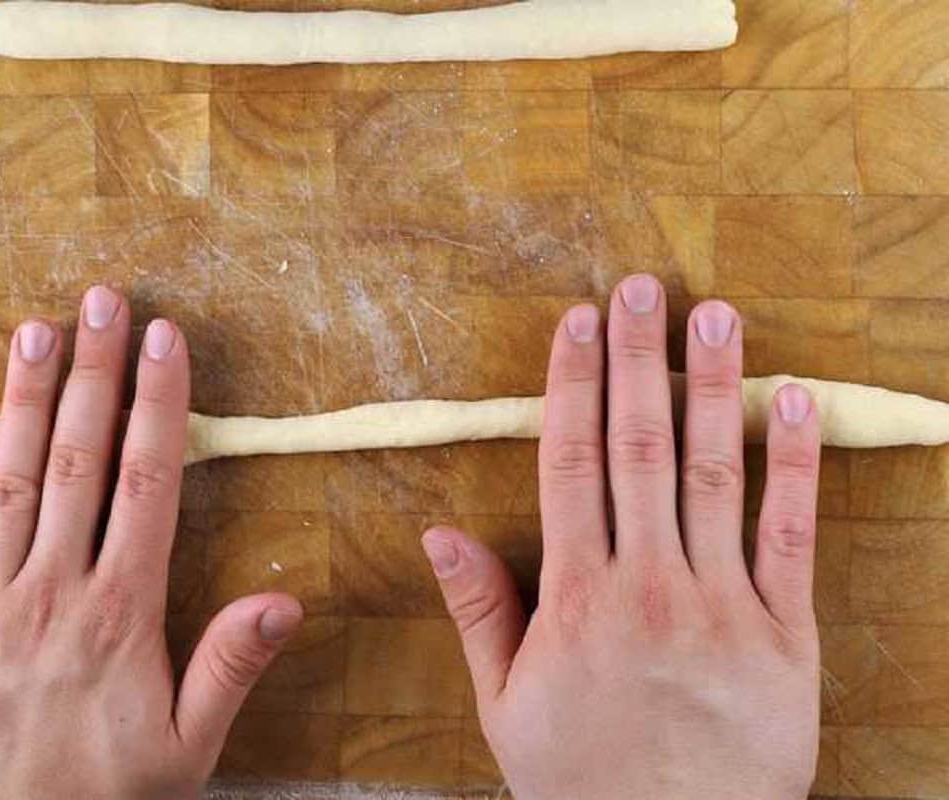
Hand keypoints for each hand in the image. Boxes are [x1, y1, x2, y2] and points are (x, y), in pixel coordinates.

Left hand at [0, 286, 302, 799]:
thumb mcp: (188, 749)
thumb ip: (231, 667)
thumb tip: (287, 598)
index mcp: (122, 613)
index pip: (148, 484)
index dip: (158, 405)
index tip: (165, 342)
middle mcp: (54, 592)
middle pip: (79, 462)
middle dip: (95, 374)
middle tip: (104, 301)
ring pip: (9, 483)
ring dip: (24, 402)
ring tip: (37, 330)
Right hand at [423, 275, 820, 798]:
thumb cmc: (579, 778)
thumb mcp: (504, 702)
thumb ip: (478, 610)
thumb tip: (439, 530)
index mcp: (576, 598)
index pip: (571, 466)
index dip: (572, 387)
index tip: (577, 325)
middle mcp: (646, 586)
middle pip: (639, 449)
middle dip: (639, 360)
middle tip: (642, 287)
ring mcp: (720, 606)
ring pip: (712, 477)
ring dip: (714, 389)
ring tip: (716, 316)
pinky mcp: (783, 635)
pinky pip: (790, 538)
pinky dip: (793, 469)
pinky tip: (793, 406)